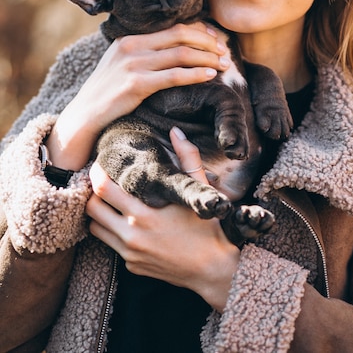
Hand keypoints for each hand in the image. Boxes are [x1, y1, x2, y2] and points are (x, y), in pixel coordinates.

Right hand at [47, 23, 228, 169]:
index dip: (199, 31)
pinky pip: (174, 75)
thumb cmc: (107, 93)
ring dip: (207, 58)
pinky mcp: (136, 84)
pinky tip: (209, 76)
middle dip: (208, 42)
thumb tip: (175, 50)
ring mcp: (133, 64)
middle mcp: (132, 46)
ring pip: (181, 54)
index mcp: (129, 38)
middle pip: (180, 35)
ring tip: (224, 65)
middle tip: (225, 51)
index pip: (172, 27)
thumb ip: (144, 54)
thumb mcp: (121, 65)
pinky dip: (196, 74)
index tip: (216, 40)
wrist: (84, 115)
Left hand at [86, 127, 239, 311]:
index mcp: (146, 213)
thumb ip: (188, 156)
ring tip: (109, 201)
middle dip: (92, 193)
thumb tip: (175, 130)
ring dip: (99, 213)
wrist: (212, 270)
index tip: (100, 164)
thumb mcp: (199, 189)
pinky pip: (110, 244)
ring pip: (95, 228)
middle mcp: (132, 235)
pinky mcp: (131, 266)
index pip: (104, 189)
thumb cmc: (206, 227)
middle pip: (92, 208)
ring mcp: (130, 253)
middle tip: (100, 182)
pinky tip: (125, 221)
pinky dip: (112, 231)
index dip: (97, 174)